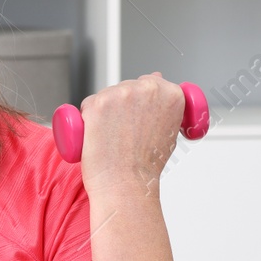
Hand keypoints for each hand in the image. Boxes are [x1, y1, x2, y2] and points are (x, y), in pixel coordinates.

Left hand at [75, 72, 186, 199]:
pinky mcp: (97, 103)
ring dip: (105, 111)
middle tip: (126, 133)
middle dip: (123, 105)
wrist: (126, 184)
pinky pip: (89, 104)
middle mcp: (147, 89)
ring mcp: (120, 94)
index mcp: (171, 94)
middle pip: (127, 86)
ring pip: (107, 94)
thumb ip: (163, 102)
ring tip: (114, 138)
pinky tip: (98, 135)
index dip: (142, 101)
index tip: (140, 116)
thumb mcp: (168, 130)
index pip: (152, 82)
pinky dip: (89, 118)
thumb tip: (156, 76)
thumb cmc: (146, 164)